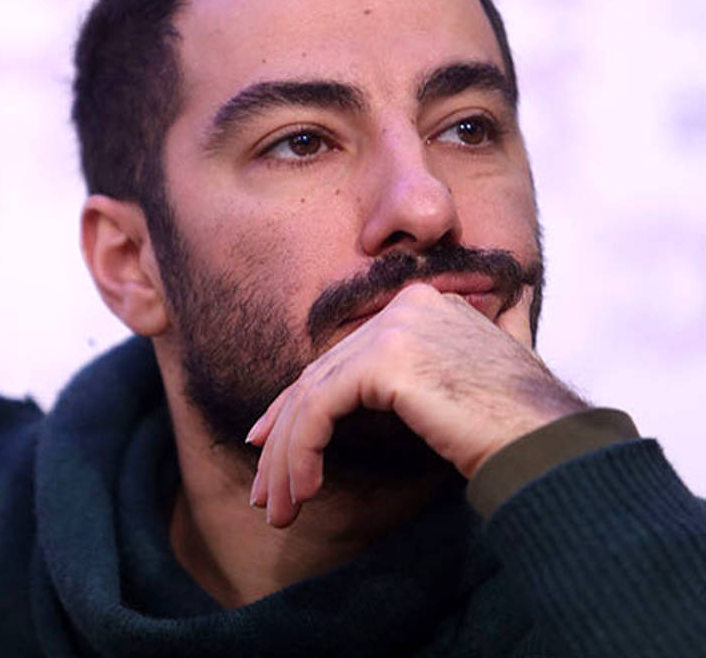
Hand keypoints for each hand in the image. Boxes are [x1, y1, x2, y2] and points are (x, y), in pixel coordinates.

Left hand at [246, 282, 586, 527]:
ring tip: (278, 508)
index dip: (297, 403)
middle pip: (320, 376)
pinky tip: (303, 490)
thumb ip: (413, 379)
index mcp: (420, 306)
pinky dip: (302, 452)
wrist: (550, 444)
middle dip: (284, 438)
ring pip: (313, 396)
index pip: (340, 359)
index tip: (269, 444)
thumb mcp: (453, 390)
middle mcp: (404, 307)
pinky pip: (320, 409)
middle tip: (266, 491)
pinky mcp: (386, 361)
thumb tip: (366, 395)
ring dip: (287, 458)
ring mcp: (395, 329)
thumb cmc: (513, 431)